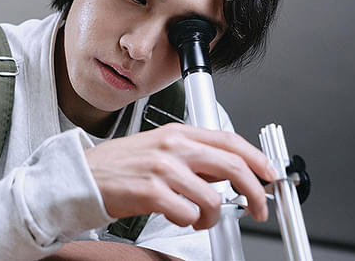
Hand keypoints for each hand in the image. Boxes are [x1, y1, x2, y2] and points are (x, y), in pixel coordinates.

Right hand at [84, 123, 275, 229]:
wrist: (84, 176)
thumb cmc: (121, 165)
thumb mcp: (160, 148)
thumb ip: (194, 155)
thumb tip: (227, 172)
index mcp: (179, 133)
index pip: (231, 140)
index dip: (258, 159)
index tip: (270, 175)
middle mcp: (174, 147)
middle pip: (233, 167)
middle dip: (255, 193)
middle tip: (258, 209)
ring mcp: (163, 169)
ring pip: (213, 199)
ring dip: (212, 217)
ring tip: (198, 217)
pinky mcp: (151, 192)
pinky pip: (188, 214)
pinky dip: (188, 221)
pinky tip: (175, 215)